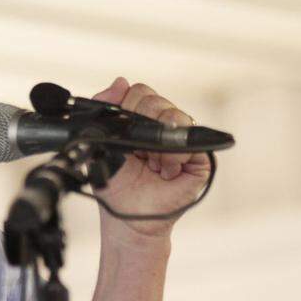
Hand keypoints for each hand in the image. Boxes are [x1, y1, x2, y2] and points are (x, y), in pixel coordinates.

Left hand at [92, 77, 209, 239]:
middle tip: (135, 151)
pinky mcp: (199, 160)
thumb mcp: (101, 144)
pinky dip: (173, 157)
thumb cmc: (116, 185)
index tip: (121, 129)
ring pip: (175, 117)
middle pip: (157, 101)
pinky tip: (163, 170)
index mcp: (141, 121)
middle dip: (141, 124)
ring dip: (156, 143)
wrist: (127, 219)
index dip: (128, 106)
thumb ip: (105, 111)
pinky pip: (190, 144)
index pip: (140, 93)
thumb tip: (120, 81)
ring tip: (150, 164)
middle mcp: (164, 127)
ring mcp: (182, 141)